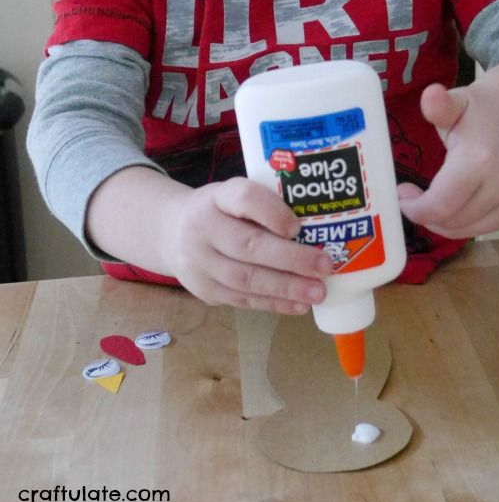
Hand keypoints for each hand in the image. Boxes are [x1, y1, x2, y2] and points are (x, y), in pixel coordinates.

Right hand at [163, 177, 332, 314]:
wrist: (171, 233)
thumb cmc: (221, 212)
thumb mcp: (234, 196)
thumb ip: (266, 206)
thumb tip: (320, 230)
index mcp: (216, 197)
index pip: (243, 197)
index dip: (272, 212)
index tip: (297, 226)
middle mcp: (201, 227)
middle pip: (247, 245)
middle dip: (290, 258)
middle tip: (324, 266)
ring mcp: (199, 262)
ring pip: (245, 278)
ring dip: (285, 287)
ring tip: (317, 292)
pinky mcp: (204, 290)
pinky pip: (242, 299)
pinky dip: (273, 304)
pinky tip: (299, 305)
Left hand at [397, 78, 498, 237]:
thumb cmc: (479, 108)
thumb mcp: (456, 102)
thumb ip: (439, 106)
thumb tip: (430, 95)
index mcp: (480, 157)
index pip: (440, 204)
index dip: (415, 209)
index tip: (402, 195)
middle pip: (452, 220)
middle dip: (426, 216)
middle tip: (413, 200)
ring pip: (469, 229)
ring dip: (443, 223)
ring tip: (432, 204)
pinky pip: (488, 227)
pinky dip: (465, 224)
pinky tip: (454, 208)